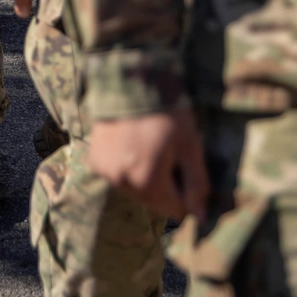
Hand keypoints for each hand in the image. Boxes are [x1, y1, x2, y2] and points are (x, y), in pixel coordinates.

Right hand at [88, 110, 207, 221]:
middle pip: (155, 203)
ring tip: (149, 146)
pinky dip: (128, 168)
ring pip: (136, 192)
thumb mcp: (190, 144)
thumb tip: (200, 218)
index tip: (184, 164)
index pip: (176, 210)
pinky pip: (119, 178)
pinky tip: (132, 145)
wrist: (130, 77)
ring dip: (146, 178)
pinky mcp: (96, 162)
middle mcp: (123, 182)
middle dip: (166, 185)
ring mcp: (106, 173)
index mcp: (148, 180)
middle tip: (168, 152)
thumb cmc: (166, 110)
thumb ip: (197, 184)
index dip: (186, 191)